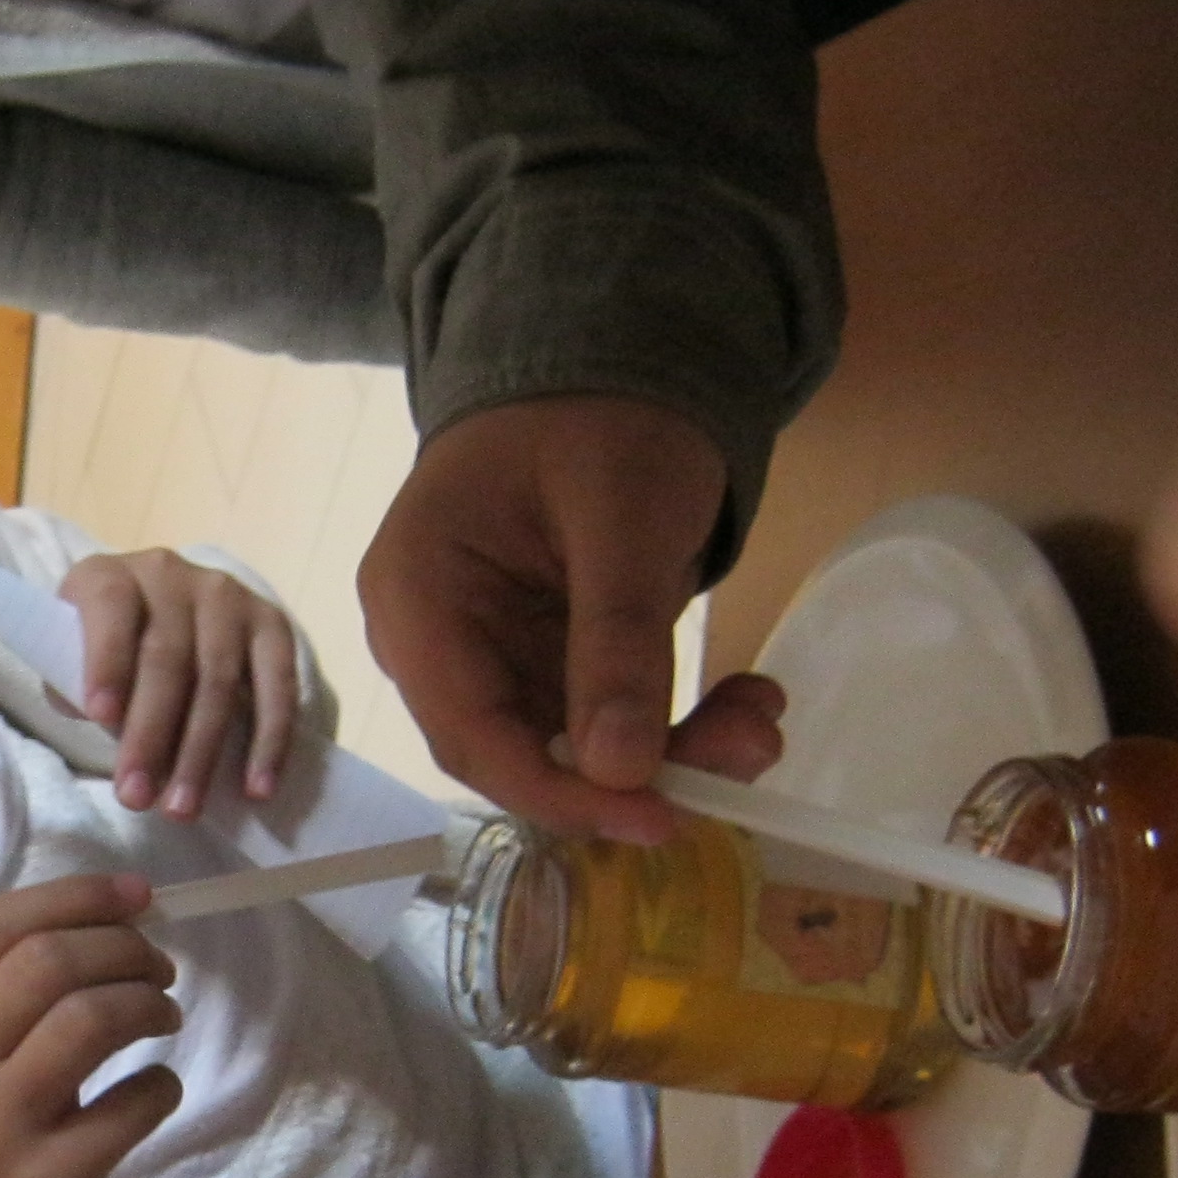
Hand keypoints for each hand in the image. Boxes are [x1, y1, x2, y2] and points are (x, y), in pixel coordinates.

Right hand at [0, 875, 180, 1177]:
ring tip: (164, 1017)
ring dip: (147, 1005)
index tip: (139, 897)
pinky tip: (156, 1090)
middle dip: (123, 949)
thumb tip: (124, 909)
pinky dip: (161, 1086)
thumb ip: (17, 984)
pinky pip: (129, 1105)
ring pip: (89, 1021)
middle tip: (159, 968)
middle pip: (48, 963)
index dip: (78, 896)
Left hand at [60, 548, 302, 819]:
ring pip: (219, 680)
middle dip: (150, 735)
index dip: (107, 659)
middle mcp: (172, 575)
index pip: (110, 609)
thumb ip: (76, 682)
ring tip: (183, 808)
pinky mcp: (271, 624)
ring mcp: (227, 598)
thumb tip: (108, 725)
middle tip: (136, 798)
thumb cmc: (104, 648)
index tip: (101, 717)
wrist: (156, 612)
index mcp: (111, 577)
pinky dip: (269, 741)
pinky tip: (257, 787)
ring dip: (201, 752)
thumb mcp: (71, 653)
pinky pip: (278, 686)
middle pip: (166, 658)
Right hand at [358, 394, 780, 841]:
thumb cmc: (598, 414)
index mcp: (417, 598)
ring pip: (572, 748)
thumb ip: (618, 638)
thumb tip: (621, 771)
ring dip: (672, 748)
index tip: (660, 817)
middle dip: (636, 771)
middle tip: (747, 753)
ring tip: (759, 716)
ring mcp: (493, 653)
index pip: (471, 734)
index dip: (560, 793)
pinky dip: (676, 720)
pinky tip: (744, 696)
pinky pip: (603, 719)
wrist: (606, 360)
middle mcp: (438, 642)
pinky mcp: (546, 658)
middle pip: (523, 750)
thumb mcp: (623, 514)